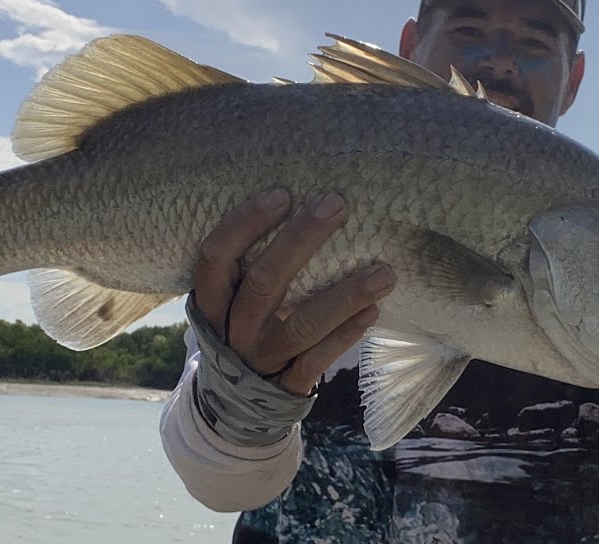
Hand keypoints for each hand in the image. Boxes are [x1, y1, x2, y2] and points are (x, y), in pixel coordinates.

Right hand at [193, 188, 395, 395]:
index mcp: (213, 301)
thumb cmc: (245, 326)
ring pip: (301, 326)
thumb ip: (251, 263)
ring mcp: (261, 359)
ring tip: (384, 273)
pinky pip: (318, 360)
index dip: (244, 224)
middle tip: (336, 205)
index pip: (215, 257)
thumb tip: (307, 205)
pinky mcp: (287, 386)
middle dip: (300, 240)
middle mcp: (233, 330)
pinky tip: (373, 311)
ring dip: (345, 296)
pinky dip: (346, 334)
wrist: (236, 403)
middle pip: (263, 282)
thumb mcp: (232, 299)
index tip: (282, 194)